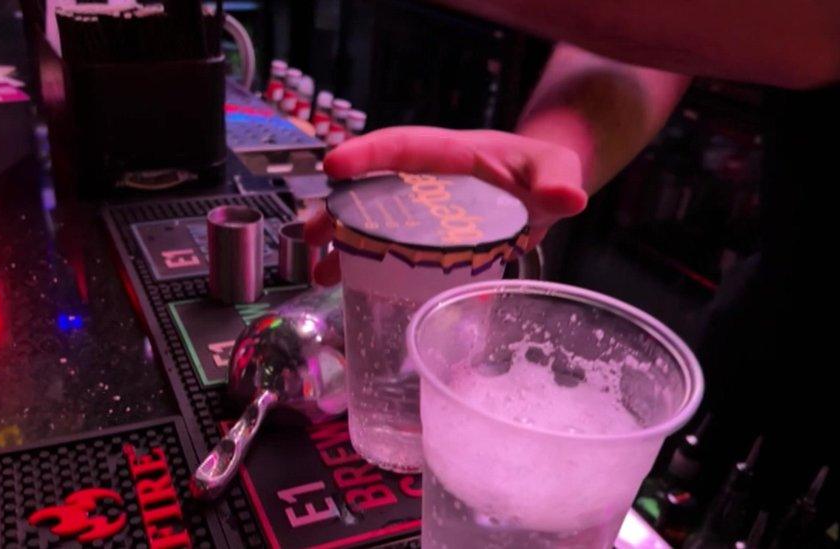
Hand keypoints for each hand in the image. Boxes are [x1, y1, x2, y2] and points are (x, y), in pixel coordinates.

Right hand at [305, 126, 587, 285]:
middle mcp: (425, 179)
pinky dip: (363, 263)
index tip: (335, 166)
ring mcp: (421, 209)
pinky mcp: (425, 237)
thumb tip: (567, 196)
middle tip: (311, 233)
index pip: (403, 146)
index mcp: (449, 154)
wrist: (544, 191)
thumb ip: (558, 178)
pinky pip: (386, 246)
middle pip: (372, 187)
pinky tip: (344, 283)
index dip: (368, 154)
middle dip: (337, 208)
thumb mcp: (554, 167)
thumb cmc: (543, 169)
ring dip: (341, 241)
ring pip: (370, 219)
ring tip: (319, 267)